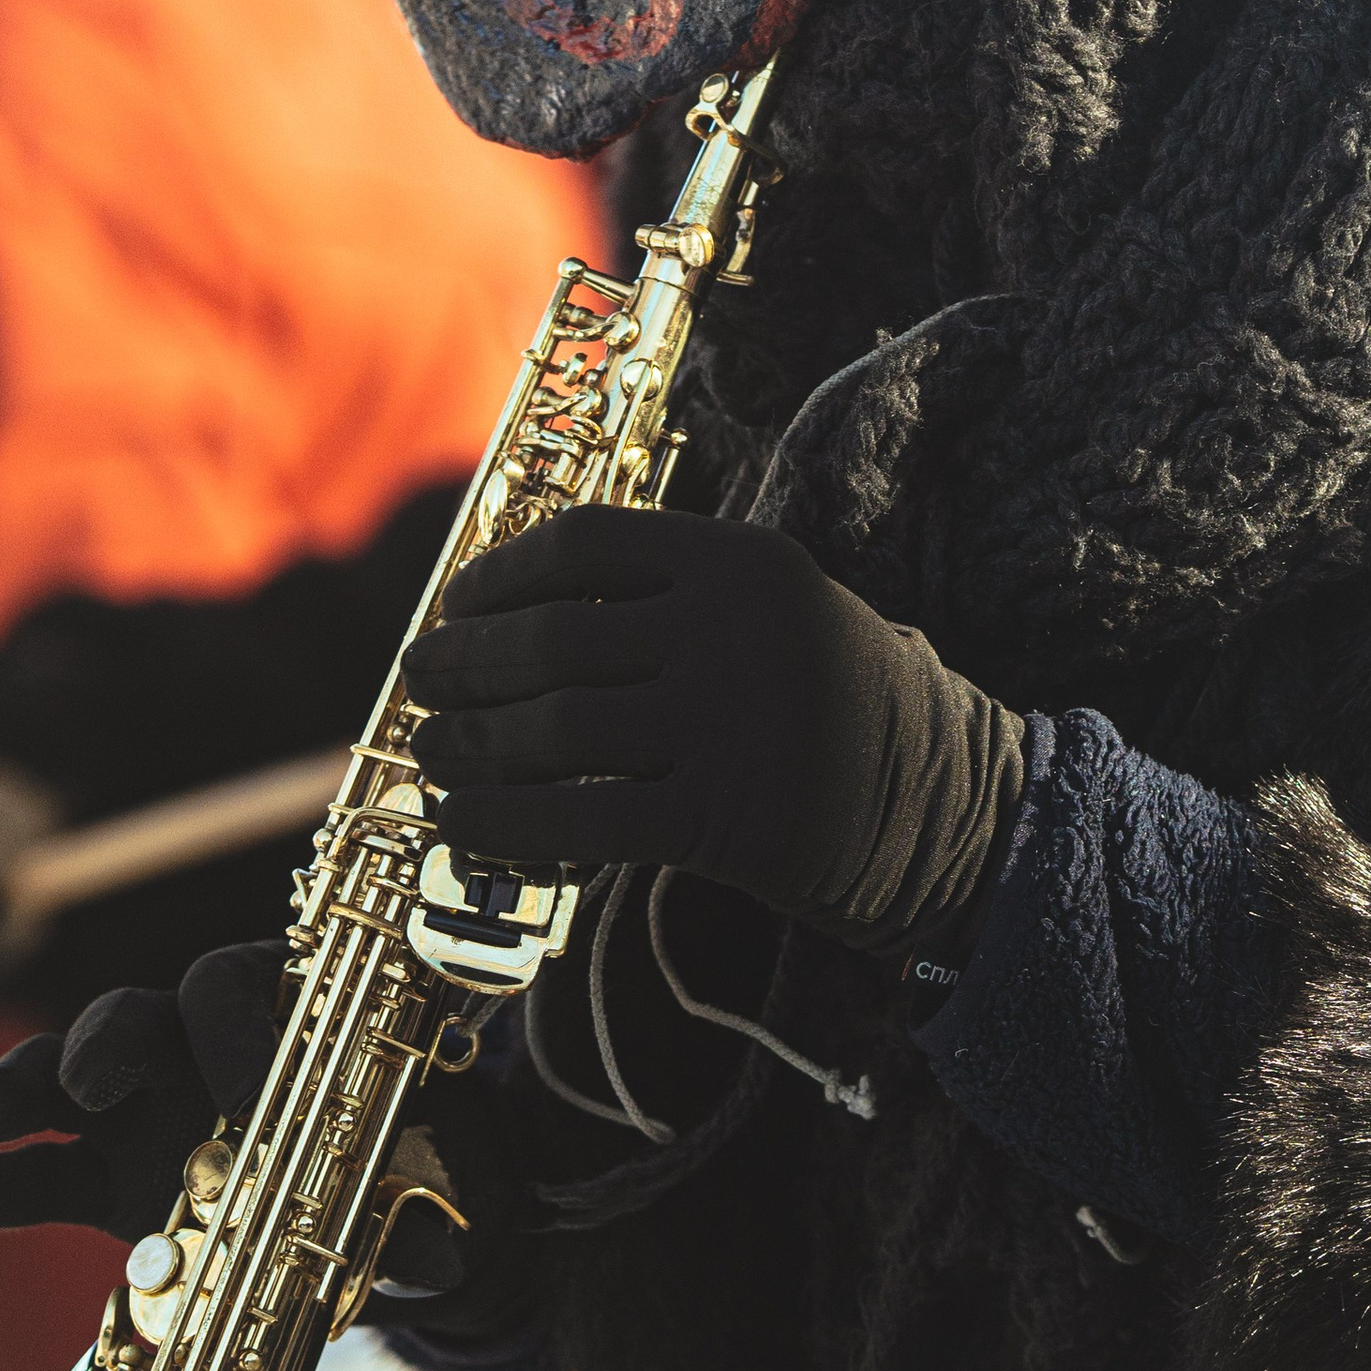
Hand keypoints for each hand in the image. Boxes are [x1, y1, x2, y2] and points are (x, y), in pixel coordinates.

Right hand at [0, 934, 534, 1343]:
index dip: (232, 1028)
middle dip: (108, 1042)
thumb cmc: (406, 1167)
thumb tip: (441, 1257)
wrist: (380, 1215)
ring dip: (26, 1086)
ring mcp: (145, 1109)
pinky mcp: (107, 1178)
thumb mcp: (423, 1186)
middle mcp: (199, 1047)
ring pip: (71, 1075)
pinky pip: (40, 1173)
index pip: (236, 985)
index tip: (242, 1091)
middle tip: (97, 1087)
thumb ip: (421, 1218)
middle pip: (135, 1012)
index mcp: (277, 1016)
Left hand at [405, 505, 1023, 959]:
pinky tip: (465, 825)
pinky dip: (503, 821)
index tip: (456, 605)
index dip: (499, 576)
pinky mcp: (720, 818)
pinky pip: (578, 816)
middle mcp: (731, 630)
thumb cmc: (839, 709)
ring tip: (432, 754)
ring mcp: (727, 723)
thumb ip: (671, 598)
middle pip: (550, 639)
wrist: (950, 812)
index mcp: (740, 561)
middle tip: (420, 684)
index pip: (583, 544)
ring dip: (469, 745)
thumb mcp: (778, 611)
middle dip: (462, 665)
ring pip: (551, 729)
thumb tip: (512, 615)